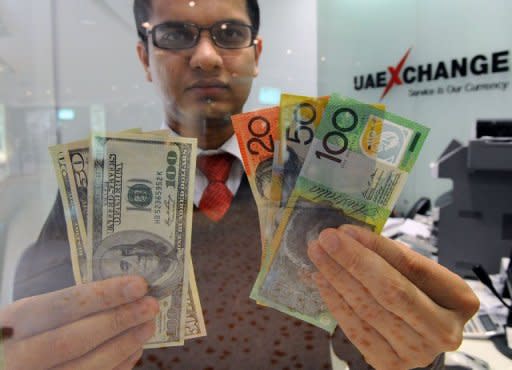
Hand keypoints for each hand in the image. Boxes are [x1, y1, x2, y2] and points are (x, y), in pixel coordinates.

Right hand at [0, 275, 158, 369]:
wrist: (12, 362)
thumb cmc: (27, 331)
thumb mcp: (35, 313)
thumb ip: (70, 305)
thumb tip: (125, 291)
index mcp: (15, 322)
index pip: (62, 306)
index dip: (103, 295)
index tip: (139, 284)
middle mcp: (18, 356)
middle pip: (73, 340)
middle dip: (118, 321)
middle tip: (151, 305)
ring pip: (86, 368)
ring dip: (124, 344)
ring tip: (148, 325)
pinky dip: (119, 365)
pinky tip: (135, 348)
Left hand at [308, 225, 478, 369]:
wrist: (423, 337)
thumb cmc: (421, 297)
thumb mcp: (417, 272)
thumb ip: (389, 256)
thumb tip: (347, 235)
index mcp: (459, 299)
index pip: (414, 268)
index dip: (376, 248)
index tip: (347, 230)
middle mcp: (444, 331)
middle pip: (391, 291)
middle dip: (353, 261)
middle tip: (326, 239)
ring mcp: (417, 352)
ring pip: (369, 310)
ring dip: (337, 278)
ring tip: (318, 255)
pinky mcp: (389, 363)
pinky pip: (356, 329)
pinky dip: (335, 301)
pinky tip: (322, 280)